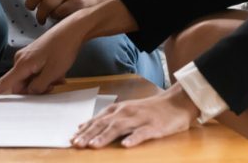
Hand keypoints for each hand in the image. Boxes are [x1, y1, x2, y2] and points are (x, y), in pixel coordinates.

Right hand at [0, 18, 82, 100]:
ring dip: (44, 82)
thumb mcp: (53, 73)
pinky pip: (35, 73)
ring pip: (30, 80)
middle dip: (37, 89)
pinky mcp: (33, 56)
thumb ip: (38, 87)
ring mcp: (27, 57)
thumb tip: (28, 92)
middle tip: (55, 83)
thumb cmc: (63, 49)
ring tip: (59, 75)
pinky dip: (45, 75)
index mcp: (22, 64)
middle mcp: (20, 60)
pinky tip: (58, 72)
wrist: (72, 29)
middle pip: (21, 85)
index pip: (2, 83)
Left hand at [71, 84, 198, 147]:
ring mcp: (140, 119)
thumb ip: (106, 119)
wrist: (176, 102)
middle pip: (105, 124)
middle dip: (90, 134)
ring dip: (106, 136)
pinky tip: (126, 146)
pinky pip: (143, 133)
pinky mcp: (155, 126)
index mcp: (119, 110)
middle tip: (76, 144)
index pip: (98, 120)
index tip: (71, 139)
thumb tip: (84, 126)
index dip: (85, 130)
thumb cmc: (149, 110)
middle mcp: (127, 112)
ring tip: (94, 146)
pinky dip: (134, 138)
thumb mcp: (125, 111)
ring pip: (120, 128)